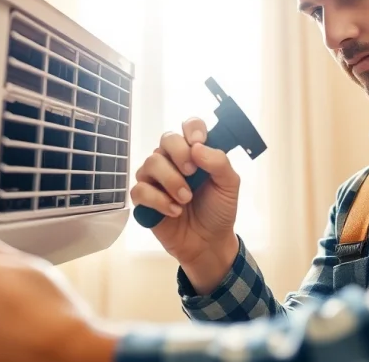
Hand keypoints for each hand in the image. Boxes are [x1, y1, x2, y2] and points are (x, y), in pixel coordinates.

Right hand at [130, 117, 239, 291]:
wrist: (209, 242)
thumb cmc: (219, 210)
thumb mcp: (229, 185)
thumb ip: (219, 162)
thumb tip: (196, 147)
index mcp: (195, 152)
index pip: (189, 126)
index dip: (192, 129)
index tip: (198, 142)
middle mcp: (173, 160)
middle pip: (166, 139)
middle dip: (179, 154)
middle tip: (193, 173)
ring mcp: (156, 179)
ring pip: (151, 163)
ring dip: (171, 180)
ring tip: (186, 199)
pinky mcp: (144, 200)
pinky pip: (140, 190)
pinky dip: (158, 200)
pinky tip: (174, 211)